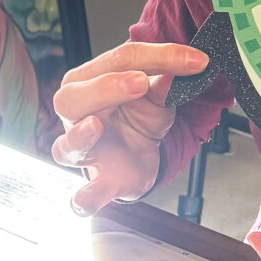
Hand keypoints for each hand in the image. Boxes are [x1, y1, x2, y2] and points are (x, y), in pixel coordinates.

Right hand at [52, 39, 208, 215]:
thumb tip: (186, 64)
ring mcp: (83, 151)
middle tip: (141, 82)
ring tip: (96, 126)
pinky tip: (85, 203)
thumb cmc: (137, 117)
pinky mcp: (99, 182)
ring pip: (67, 145)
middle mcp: (76, 115)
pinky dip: (82, 200)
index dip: (158, 57)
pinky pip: (82, 195)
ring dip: (81, 135)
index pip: (117, 60)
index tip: (194, 60)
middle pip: (74, 97)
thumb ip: (167, 82)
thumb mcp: (157, 95)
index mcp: (88, 82)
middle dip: (107, 87)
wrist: (139, 155)